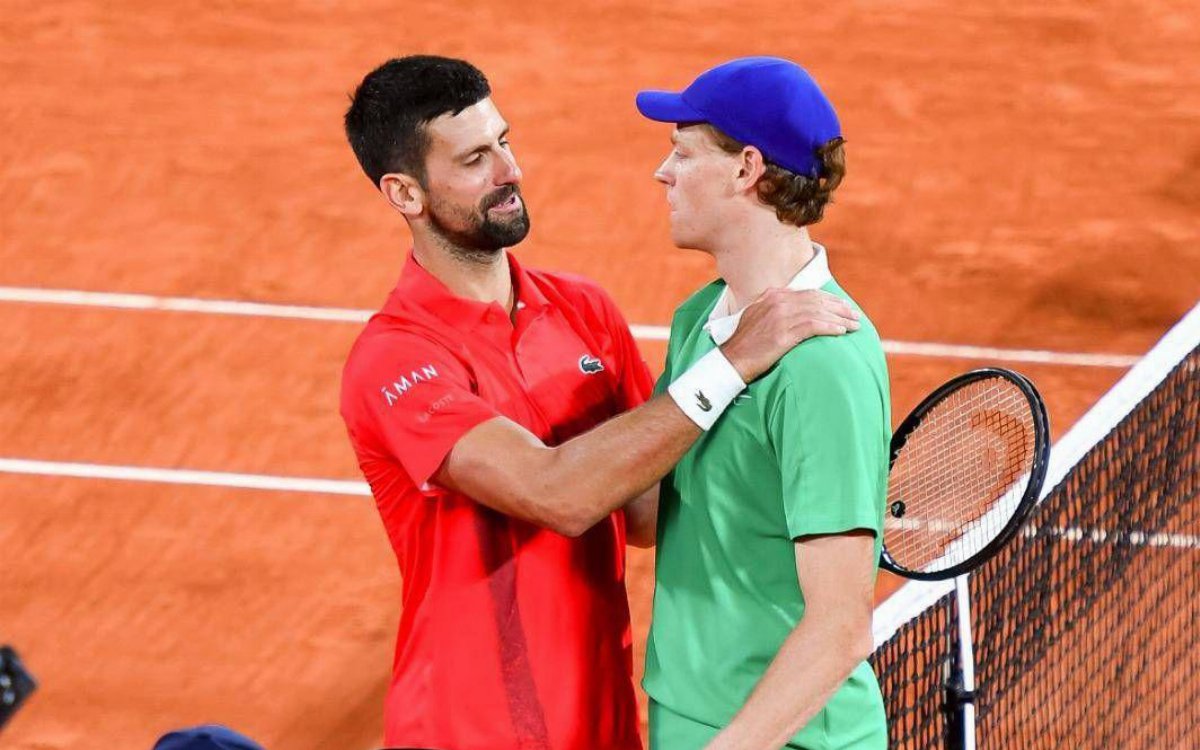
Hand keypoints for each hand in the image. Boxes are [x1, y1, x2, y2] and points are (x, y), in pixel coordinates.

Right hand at [720, 288, 859, 381]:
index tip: (842, 305)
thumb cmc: (745, 344)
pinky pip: (814, 326)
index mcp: (772, 295)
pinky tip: (841, 332)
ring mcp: (780, 316)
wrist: (731, 359)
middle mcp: (778, 301)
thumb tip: (795, 312)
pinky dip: (830, 327)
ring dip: (840, 319)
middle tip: (855, 315)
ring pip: (819, 312)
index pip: (808, 293)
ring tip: (854, 326)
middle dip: (839, 307)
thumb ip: (775, 309)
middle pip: (817, 300)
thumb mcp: (757, 317)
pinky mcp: (783, 333)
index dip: (828, 299)